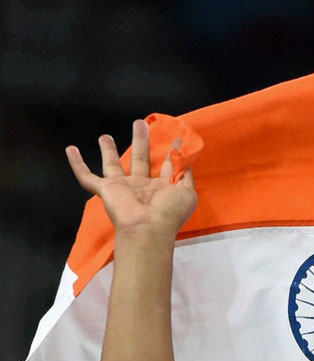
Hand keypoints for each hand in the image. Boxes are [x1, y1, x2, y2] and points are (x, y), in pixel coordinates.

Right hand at [66, 118, 197, 236]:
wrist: (148, 228)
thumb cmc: (169, 212)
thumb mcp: (187, 193)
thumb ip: (186, 175)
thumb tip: (185, 157)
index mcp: (161, 189)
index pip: (168, 167)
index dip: (173, 154)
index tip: (177, 140)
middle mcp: (141, 187)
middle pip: (140, 159)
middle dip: (140, 142)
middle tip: (139, 124)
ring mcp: (122, 189)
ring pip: (112, 166)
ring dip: (109, 151)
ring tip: (105, 137)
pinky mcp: (105, 190)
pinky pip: (86, 177)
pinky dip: (77, 164)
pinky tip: (70, 150)